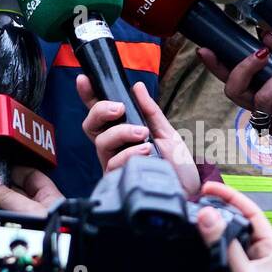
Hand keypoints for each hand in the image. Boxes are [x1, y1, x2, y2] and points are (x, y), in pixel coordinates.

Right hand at [0, 166, 65, 240]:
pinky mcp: (18, 249)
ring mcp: (28, 232)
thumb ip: (6, 195)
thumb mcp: (26, 211)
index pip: (30, 177)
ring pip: (0, 218)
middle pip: (9, 196)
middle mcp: (39, 214)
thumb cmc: (49, 242)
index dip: (10, 171)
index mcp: (49, 200)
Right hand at [75, 75, 199, 195]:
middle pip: (90, 125)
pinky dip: (130, 153)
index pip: (99, 113)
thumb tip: (137, 86)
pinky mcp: (117, 180)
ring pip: (102, 142)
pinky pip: (114, 162)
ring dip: (121, 132)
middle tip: (119, 108)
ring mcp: (113, 164)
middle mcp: (113, 148)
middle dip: (100, 111)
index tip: (84, 79)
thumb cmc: (176, 165)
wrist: (187, 192)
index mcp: (122, 133)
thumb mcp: (165, 132)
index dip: (88, 96)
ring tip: (143, 134)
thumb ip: (149, 110)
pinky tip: (146, 152)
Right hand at [195, 181, 271, 271]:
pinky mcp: (228, 270)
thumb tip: (208, 214)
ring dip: (210, 223)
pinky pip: (216, 247)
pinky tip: (194, 233)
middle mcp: (259, 254)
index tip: (210, 188)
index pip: (253, 213)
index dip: (232, 197)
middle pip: (238, 220)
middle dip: (219, 208)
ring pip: (225, 233)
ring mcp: (243, 262)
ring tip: (194, 212)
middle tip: (198, 199)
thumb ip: (222, 243)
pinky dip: (205, 238)